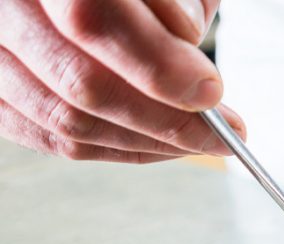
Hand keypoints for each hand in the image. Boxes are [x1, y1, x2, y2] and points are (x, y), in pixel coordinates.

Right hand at [0, 0, 244, 163]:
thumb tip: (187, 37)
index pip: (91, 20)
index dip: (158, 66)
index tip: (211, 90)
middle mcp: (4, 10)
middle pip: (79, 82)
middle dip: (163, 119)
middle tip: (218, 132)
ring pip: (64, 119)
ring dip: (144, 142)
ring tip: (197, 141)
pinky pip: (48, 136)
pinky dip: (112, 147)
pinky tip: (157, 144)